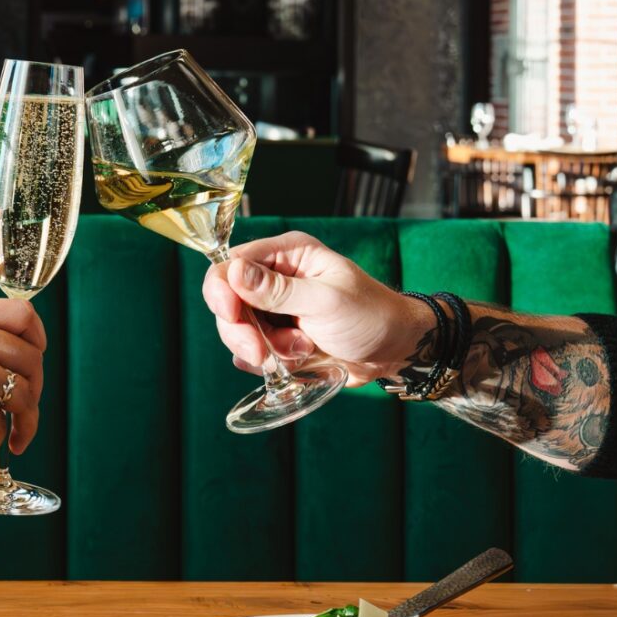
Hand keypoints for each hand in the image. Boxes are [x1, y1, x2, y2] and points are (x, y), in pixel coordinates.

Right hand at [202, 232, 430, 385]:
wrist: (394, 351)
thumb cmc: (371, 316)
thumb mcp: (326, 301)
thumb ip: (278, 290)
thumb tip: (233, 272)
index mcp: (287, 254)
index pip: (231, 264)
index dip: (222, 291)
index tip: (231, 316)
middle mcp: (275, 278)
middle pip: (227, 302)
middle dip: (243, 331)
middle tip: (262, 352)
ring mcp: (273, 309)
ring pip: (238, 331)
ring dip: (264, 349)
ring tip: (302, 350)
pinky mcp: (276, 336)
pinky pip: (251, 352)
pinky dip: (268, 362)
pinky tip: (297, 359)